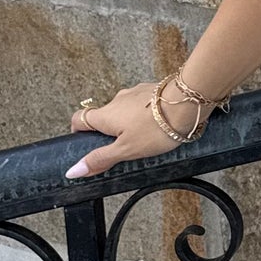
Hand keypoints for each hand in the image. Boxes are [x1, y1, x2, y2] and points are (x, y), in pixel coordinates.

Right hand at [65, 81, 184, 180]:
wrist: (187, 104)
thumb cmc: (156, 128)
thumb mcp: (126, 150)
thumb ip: (101, 159)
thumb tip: (73, 170)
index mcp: (105, 115)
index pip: (79, 118)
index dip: (78, 130)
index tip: (83, 141)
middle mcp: (117, 100)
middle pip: (104, 115)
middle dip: (109, 131)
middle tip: (121, 148)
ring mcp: (135, 93)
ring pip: (124, 109)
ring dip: (128, 121)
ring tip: (144, 138)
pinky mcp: (152, 90)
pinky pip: (142, 104)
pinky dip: (145, 114)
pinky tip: (158, 124)